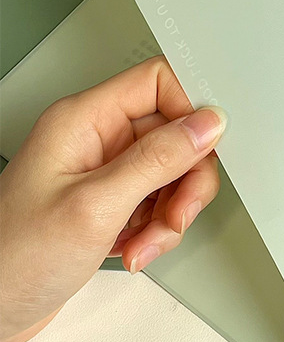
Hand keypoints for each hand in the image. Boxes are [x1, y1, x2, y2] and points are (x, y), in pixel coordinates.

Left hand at [0, 57, 226, 341]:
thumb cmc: (13, 259)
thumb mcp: (96, 206)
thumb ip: (157, 160)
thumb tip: (206, 125)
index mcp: (83, 120)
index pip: (157, 82)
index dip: (189, 112)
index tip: (203, 150)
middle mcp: (94, 139)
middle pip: (173, 133)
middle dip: (185, 179)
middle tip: (176, 213)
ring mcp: (102, 172)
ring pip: (171, 172)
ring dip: (172, 212)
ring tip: (146, 241)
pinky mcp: (108, 204)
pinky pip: (157, 202)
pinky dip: (157, 230)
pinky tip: (133, 249)